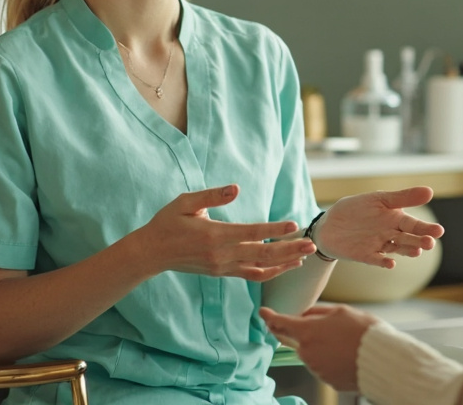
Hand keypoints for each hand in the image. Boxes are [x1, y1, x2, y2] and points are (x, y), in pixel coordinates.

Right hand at [137, 184, 314, 281]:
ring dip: (285, 262)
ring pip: (261, 268)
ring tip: (305, 255)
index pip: (251, 233)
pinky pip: (252, 275)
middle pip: (262, 254)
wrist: (151, 253)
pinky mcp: (222, 272)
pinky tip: (286, 266)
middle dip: (289, 249)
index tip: (293, 224)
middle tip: (311, 244)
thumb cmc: (167, 222)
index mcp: (214, 235)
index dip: (274, 229)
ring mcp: (223, 267)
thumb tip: (237, 188)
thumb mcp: (185, 202)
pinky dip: (271, 272)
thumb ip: (212, 195)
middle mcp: (221, 255)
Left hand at [260, 304, 377, 391]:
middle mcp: (307, 352)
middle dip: (295, 332)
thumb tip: (305, 315)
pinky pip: (322, 366)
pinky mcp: (326, 380)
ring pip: (310, 353)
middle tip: (306, 325)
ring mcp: (316, 368)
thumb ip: (318, 312)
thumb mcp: (341, 311)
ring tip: (341, 340)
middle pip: (294, 340)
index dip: (270, 316)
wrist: (380, 360)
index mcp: (307, 331)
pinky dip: (328, 359)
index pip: (281, 323)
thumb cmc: (362, 331)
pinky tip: (344, 354)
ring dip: (317, 346)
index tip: (263, 312)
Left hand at [317, 187, 445, 267]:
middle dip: (420, 241)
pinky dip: (383, 261)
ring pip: (397, 249)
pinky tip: (390, 263)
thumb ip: (402, 197)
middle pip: (409, 238)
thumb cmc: (356, 209)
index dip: (426, 228)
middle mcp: (390, 234)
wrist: (329, 224)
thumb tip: (430, 191)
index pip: (414, 225)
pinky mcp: (365, 255)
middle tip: (430, 243)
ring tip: (417, 251)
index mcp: (395, 219)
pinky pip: (376, 259)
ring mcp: (379, 245)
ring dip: (407, 250)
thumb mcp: (379, 199)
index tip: (439, 231)